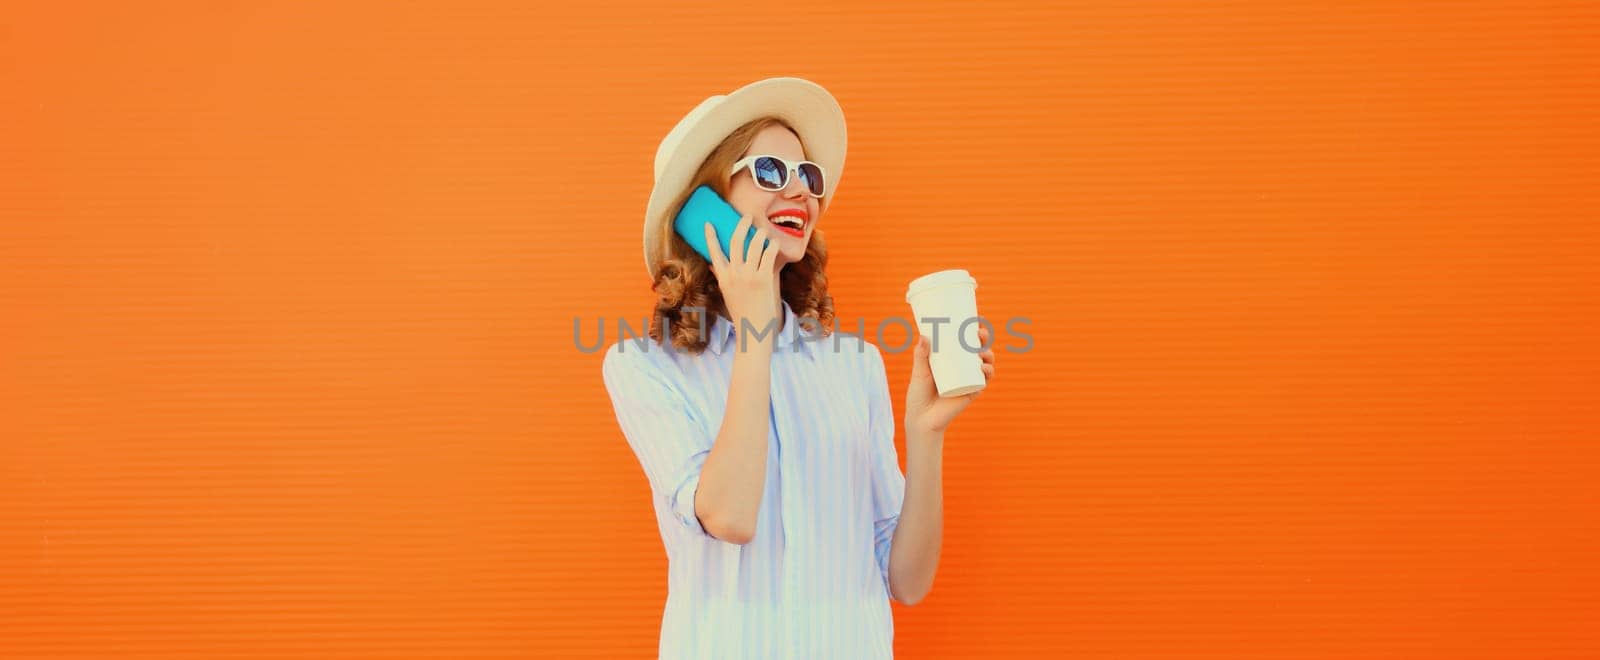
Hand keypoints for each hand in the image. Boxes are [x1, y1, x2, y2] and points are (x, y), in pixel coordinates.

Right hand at [705, 213, 780, 339]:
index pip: (713, 252)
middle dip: (741, 225)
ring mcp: (749, 276)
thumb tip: (713, 264)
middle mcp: (734, 274)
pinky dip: (772, 246)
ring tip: (763, 230)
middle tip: (747, 216)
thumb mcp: (727, 294)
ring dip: (760, 234)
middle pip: (735, 241)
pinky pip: (768, 255)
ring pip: (754, 245)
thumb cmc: (741, 313)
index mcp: (723, 278)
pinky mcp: (763, 279)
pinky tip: (774, 243)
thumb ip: (722, 277)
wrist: (753, 330)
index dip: (710, 237)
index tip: (708, 223)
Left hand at [904, 324, 996, 436]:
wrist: (922, 419)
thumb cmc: (918, 394)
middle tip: (980, 335)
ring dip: (989, 355)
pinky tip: (986, 368)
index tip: (974, 321)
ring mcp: (968, 380)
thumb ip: (920, 355)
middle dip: (984, 341)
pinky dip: (987, 374)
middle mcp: (963, 369)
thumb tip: (923, 336)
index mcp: (952, 360)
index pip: (965, 343)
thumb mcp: (919, 371)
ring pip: (985, 364)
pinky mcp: (970, 392)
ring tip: (981, 353)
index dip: (973, 332)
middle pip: (979, 351)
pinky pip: (983, 382)